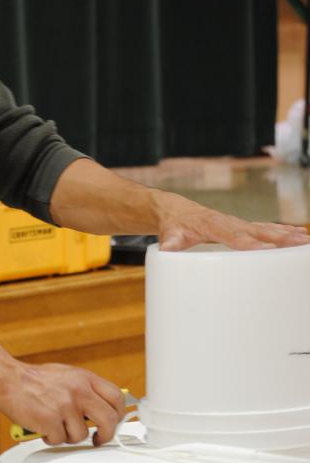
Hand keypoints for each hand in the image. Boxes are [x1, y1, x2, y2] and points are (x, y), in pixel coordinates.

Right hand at [0, 361, 125, 446]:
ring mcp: (65, 407)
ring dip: (68, 436)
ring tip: (55, 425)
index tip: (113, 423)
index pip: (117, 398)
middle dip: (106, 435)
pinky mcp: (51, 421)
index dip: (118, 415)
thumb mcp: (67, 376)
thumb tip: (101, 406)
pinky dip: (51, 438)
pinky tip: (42, 427)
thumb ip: (85, 389)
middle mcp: (79, 391)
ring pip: (81, 435)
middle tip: (98, 439)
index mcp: (85, 379)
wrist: (8, 379)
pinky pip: (59, 440)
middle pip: (109, 420)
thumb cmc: (34, 379)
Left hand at [155, 191, 309, 250]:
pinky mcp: (241, 226)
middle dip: (280, 238)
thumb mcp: (169, 236)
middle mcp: (230, 223)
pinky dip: (283, 230)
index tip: (268, 251)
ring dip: (287, 234)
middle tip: (301, 243)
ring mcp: (238, 224)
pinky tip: (299, 235)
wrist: (174, 211)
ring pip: (266, 229)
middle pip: (259, 232)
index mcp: (214, 227)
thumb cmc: (174, 226)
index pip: (236, 237)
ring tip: (307, 239)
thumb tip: (166, 250)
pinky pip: (266, 228)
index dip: (251, 244)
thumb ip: (169, 244)